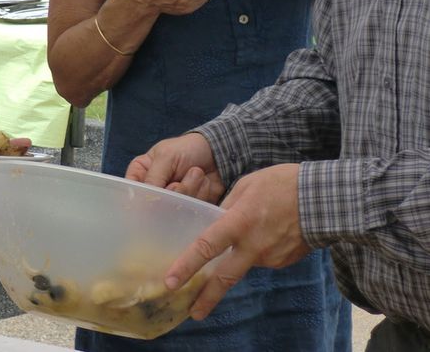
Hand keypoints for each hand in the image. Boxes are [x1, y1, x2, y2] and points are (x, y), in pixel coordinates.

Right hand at [126, 132, 223, 202]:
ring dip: (189, 190)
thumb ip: (153, 178)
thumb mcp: (166, 156)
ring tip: (196, 174)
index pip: (131, 192)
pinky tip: (204, 184)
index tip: (152, 198)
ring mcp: (172, 201)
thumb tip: (143, 202)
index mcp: (141, 174)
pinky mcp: (190, 208)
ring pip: (174, 209)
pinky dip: (200, 196)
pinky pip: (191, 211)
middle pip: (153, 206)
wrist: (218, 153)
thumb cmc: (187, 149)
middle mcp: (154, 191)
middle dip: (172, 192)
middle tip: (179, 180)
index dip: (139, 199)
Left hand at [164, 164, 310, 319]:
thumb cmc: (284, 184)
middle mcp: (253, 246)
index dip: (187, 265)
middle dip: (206, 298)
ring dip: (241, 253)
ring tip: (257, 225)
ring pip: (244, 261)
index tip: (172, 282)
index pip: (207, 247)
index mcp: (239, 223)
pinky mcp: (283, 262)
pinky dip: (258, 248)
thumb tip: (216, 219)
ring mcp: (270, 258)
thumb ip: (228, 205)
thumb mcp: (247, 185)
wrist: (327, 200)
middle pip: (225, 278)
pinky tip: (269, 231)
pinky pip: (262, 257)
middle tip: (192, 313)